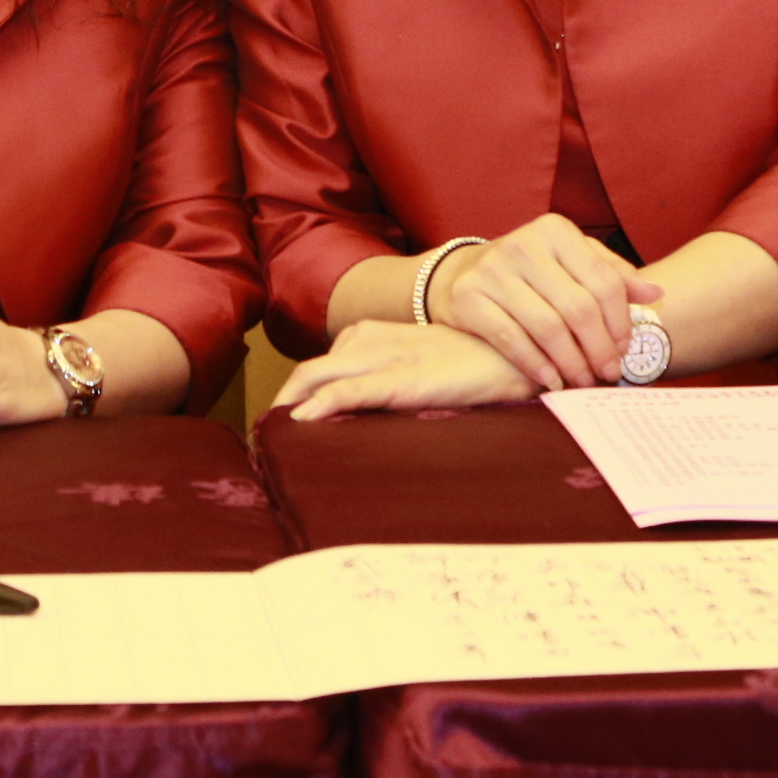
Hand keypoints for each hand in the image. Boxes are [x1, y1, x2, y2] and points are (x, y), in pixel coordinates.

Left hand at [278, 319, 539, 421]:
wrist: (513, 353)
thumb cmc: (473, 363)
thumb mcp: (422, 365)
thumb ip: (390, 379)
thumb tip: (363, 414)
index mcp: (371, 335)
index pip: (319, 366)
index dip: (294, 395)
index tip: (280, 425)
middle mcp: (368, 340)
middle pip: (306, 372)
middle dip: (280, 404)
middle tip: (264, 440)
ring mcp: (383, 358)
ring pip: (315, 378)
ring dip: (288, 409)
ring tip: (271, 443)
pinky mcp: (399, 379)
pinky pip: (347, 391)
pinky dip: (318, 407)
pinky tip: (300, 425)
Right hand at [433, 216, 660, 389]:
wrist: (463, 274)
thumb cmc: (530, 272)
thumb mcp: (570, 262)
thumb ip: (611, 274)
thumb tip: (655, 293)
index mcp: (555, 230)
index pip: (602, 280)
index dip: (619, 322)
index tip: (624, 350)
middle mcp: (523, 245)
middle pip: (577, 307)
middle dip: (599, 348)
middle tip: (608, 373)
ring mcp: (492, 270)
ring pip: (547, 327)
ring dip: (572, 362)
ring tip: (583, 381)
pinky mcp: (467, 297)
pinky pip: (511, 339)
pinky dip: (537, 365)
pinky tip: (552, 381)